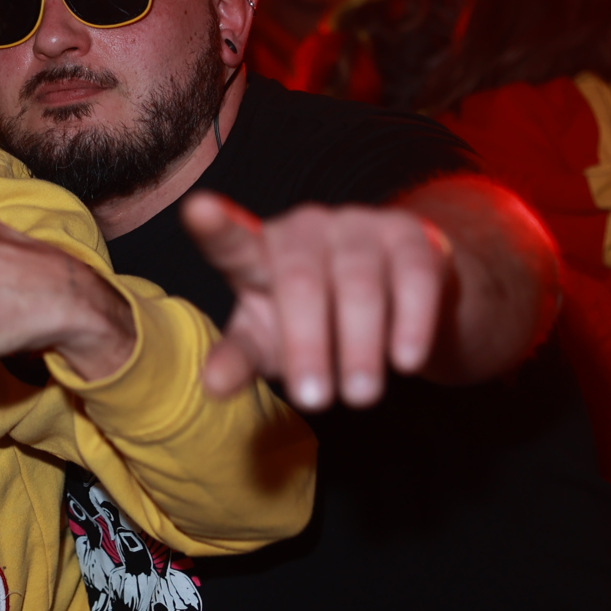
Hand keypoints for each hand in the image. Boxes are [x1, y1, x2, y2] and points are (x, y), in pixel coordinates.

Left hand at [184, 192, 450, 409]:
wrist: (396, 300)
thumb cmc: (311, 320)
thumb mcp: (268, 340)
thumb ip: (239, 357)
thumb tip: (212, 385)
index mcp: (258, 251)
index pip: (231, 241)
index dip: (215, 227)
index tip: (197, 210)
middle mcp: (304, 229)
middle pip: (300, 281)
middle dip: (306, 344)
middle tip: (314, 400)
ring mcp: (358, 226)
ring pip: (358, 281)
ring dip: (359, 343)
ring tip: (359, 395)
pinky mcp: (411, 236)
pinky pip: (413, 277)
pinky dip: (411, 322)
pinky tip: (406, 362)